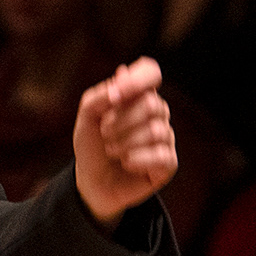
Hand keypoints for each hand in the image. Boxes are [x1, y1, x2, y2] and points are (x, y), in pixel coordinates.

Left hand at [72, 57, 176, 229]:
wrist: (91, 183)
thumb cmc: (92, 148)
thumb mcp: (86, 120)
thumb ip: (97, 97)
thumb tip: (121, 78)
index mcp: (137, 97)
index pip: (150, 72)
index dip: (137, 80)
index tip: (116, 95)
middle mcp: (156, 113)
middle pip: (150, 104)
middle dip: (120, 122)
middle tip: (105, 134)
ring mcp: (165, 137)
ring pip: (155, 131)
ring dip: (124, 143)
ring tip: (112, 151)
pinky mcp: (168, 163)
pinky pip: (160, 155)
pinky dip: (135, 160)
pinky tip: (126, 163)